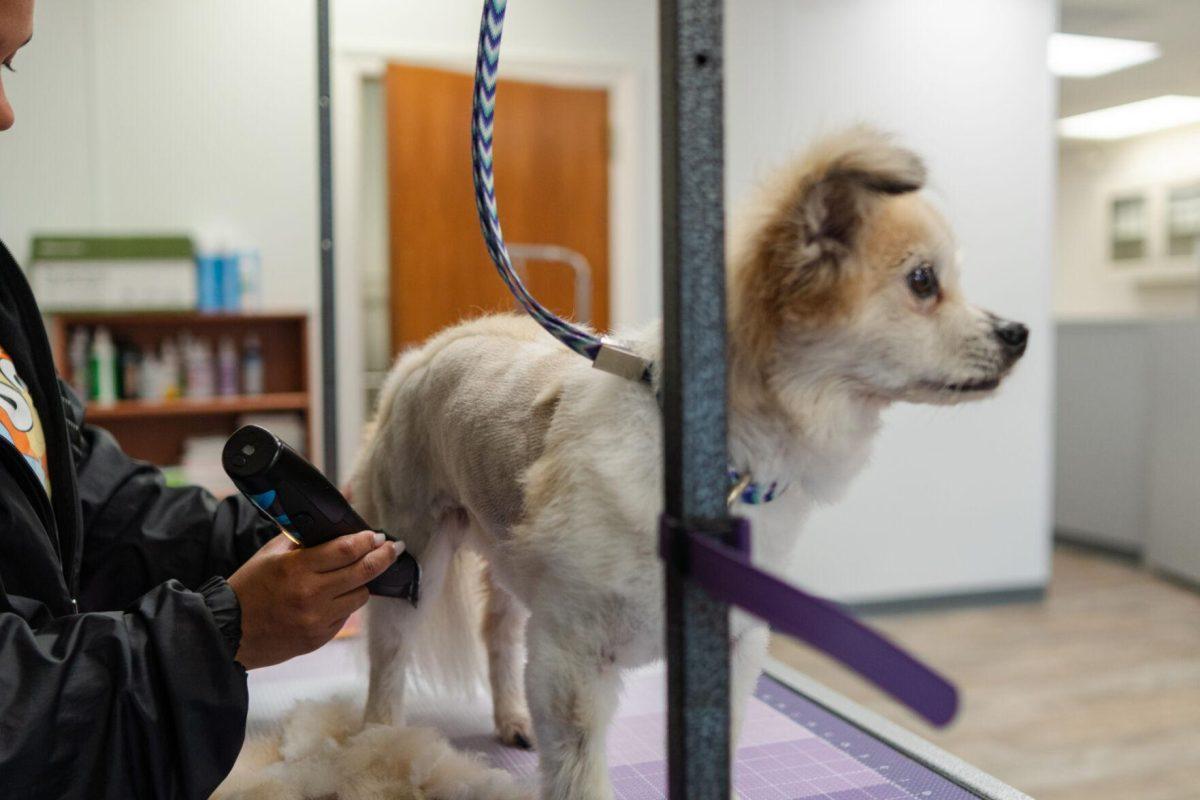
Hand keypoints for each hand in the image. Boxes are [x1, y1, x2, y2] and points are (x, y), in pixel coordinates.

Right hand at [227, 531, 403, 668]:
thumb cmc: (249, 589)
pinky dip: (346, 603)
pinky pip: (346, 616)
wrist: (229, 633)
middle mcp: (311, 594)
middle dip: (384, 557)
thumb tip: (332, 521)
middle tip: (393, 548)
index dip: (367, 541)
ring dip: (363, 582)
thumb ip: (303, 537)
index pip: (347, 550)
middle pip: (363, 572)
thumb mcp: (271, 554)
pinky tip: (337, 596)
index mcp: (297, 568)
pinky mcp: (319, 638)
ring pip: (360, 596)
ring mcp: (317, 619)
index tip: (377, 536)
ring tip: (359, 573)